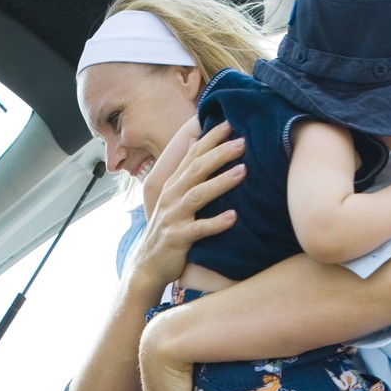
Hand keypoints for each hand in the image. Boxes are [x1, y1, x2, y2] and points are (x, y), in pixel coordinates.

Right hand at [130, 121, 246, 289]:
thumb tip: (194, 144)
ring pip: (198, 195)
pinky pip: (198, 230)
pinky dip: (215, 223)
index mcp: (173, 185)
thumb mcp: (173, 198)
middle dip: (220, 154)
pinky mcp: (177, 240)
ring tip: (244, 172)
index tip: (230, 123)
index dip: (210, 138)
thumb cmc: (167, 230)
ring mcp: (173, 218)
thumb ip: (184, 173)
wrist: (146, 267)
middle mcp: (171, 197)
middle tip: (242, 142)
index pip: (192, 155)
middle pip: (196, 170)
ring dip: (221, 182)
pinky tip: (233, 217)